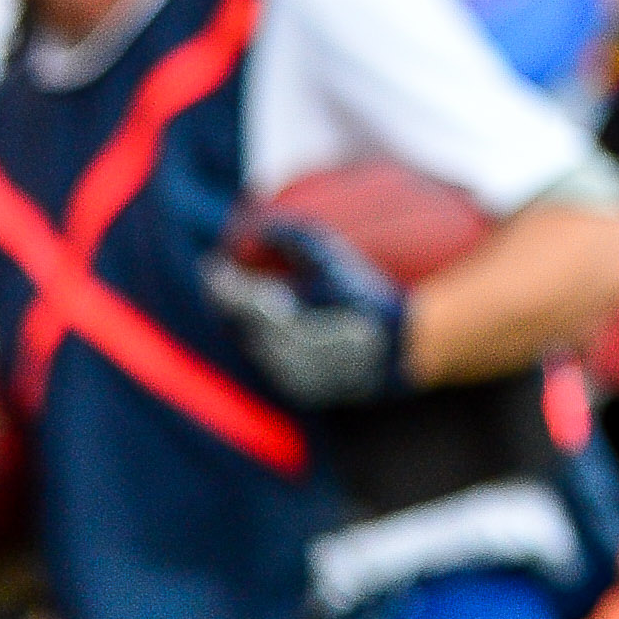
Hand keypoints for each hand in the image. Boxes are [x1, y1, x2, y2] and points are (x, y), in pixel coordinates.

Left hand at [201, 213, 410, 405]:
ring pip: (256, 345)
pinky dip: (274, 345)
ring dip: (253, 324)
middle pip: (239, 324)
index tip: (211, 264)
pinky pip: (276, 364)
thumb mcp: (334, 261)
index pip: (234, 297)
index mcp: (279, 319)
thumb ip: (294, 239)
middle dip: (234, 302)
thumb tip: (260, 228)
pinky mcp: (303, 390)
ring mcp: (289, 375)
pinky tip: (288, 331)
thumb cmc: (369, 298)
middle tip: (233, 281)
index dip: (220, 279)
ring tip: (262, 304)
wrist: (407, 347)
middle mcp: (276, 352)